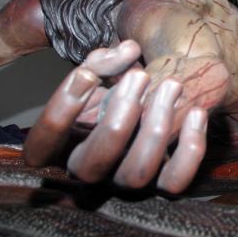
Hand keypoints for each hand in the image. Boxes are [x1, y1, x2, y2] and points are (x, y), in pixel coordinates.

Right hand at [23, 40, 207, 193]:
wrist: (160, 99)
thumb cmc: (120, 87)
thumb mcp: (100, 71)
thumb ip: (103, 60)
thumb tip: (128, 51)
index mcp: (62, 149)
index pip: (40, 149)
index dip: (61, 109)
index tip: (87, 73)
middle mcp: (90, 174)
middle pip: (91, 167)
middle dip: (117, 118)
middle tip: (139, 77)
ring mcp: (126, 184)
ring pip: (136, 173)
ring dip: (156, 125)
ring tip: (172, 85)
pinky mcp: (163, 185)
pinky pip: (175, 182)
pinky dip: (189, 149)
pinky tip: (197, 113)